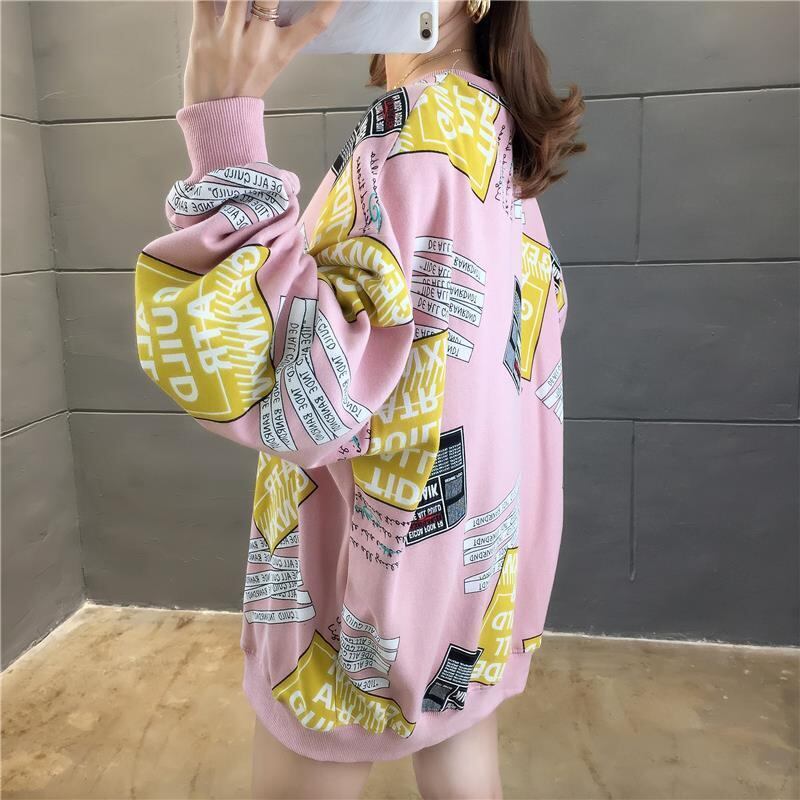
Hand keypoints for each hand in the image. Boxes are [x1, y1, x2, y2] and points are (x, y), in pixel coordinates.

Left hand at [183, 0, 341, 105]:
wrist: (216, 114)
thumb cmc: (246, 87)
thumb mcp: (275, 64)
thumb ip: (282, 35)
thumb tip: (285, 9)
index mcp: (280, 52)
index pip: (313, 26)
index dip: (328, 5)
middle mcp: (258, 43)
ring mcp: (229, 38)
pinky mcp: (202, 34)